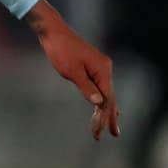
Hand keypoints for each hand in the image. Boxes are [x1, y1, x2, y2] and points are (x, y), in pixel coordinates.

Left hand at [25, 0, 120, 139]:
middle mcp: (105, 68)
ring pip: (105, 92)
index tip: (100, 131)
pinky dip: (101, 98)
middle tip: (113, 134)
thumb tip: (99, 103)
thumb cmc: (60, 50)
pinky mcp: (93, 66)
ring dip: (105, 109)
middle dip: (109, 117)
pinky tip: (102, 106)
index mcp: (103, 70)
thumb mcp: (71, 71)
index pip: (107, 99)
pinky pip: (99, 86)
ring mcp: (100, 67)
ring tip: (110, 127)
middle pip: (110, 97)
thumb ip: (86, 88)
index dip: (104, 116)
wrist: (53, 32)